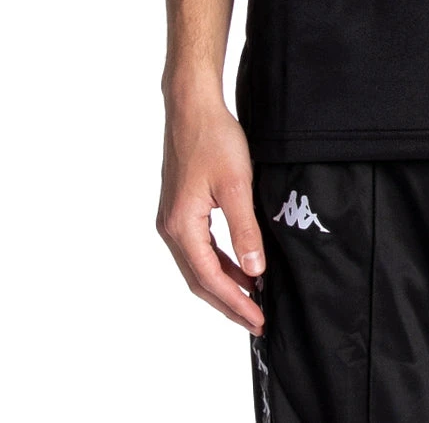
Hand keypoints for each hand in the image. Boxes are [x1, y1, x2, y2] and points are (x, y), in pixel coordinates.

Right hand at [156, 93, 265, 333]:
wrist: (192, 106)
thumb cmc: (213, 138)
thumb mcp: (236, 185)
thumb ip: (245, 230)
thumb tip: (254, 271)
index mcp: (181, 226)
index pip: (210, 278)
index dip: (235, 302)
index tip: (258, 319)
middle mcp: (170, 228)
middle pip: (199, 279)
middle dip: (228, 302)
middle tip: (256, 321)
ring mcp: (172, 218)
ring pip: (198, 265)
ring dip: (223, 284)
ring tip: (251, 299)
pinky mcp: (179, 208)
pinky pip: (198, 247)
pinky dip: (218, 262)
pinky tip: (238, 266)